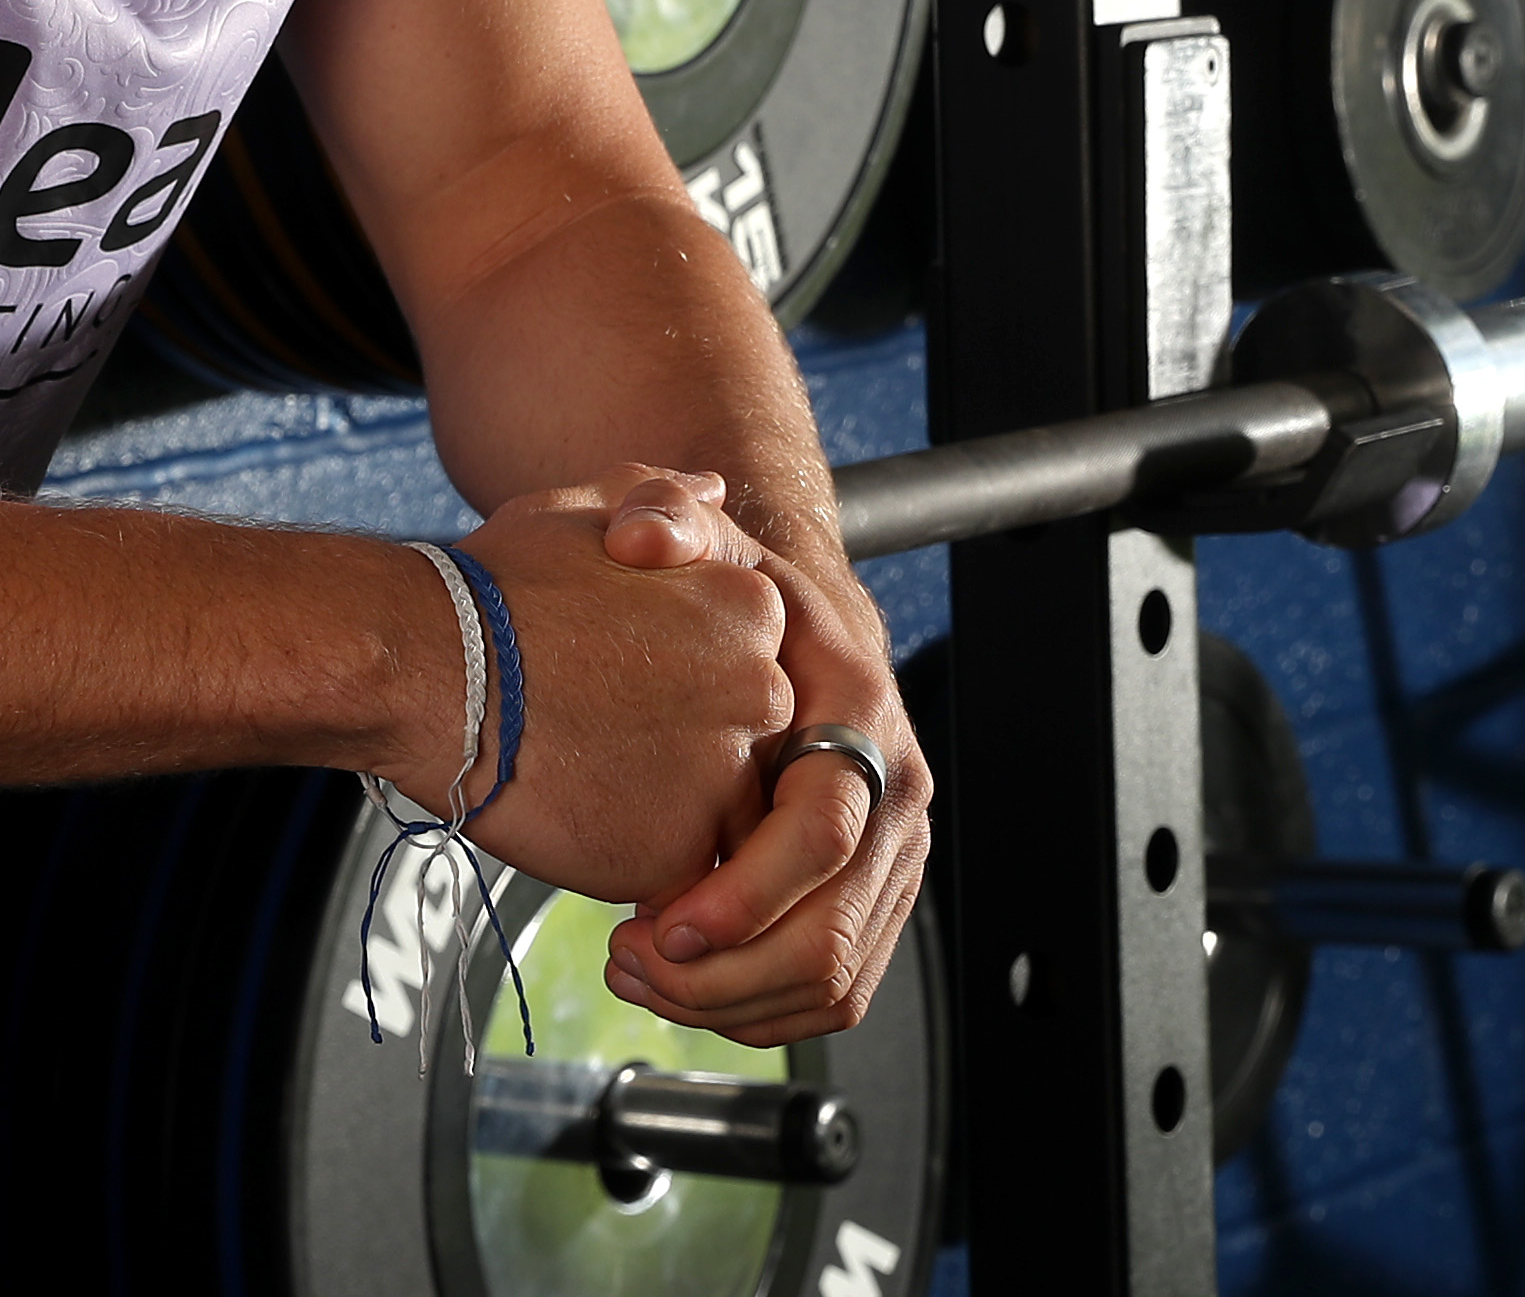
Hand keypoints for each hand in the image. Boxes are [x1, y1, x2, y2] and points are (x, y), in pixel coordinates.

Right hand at [413, 474, 796, 904]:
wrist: (426, 665)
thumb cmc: (496, 585)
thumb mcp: (587, 509)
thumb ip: (666, 501)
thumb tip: (716, 493)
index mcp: (754, 606)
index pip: (753, 669)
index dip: (682, 685)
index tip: (621, 685)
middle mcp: (763, 689)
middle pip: (749, 747)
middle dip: (682, 752)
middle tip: (596, 734)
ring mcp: (727, 774)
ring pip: (720, 817)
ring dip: (662, 809)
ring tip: (582, 776)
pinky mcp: (681, 850)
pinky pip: (678, 873)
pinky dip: (632, 859)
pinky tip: (574, 813)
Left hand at [599, 520, 930, 1048]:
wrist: (783, 622)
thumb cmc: (734, 590)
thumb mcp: (697, 537)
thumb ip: (665, 516)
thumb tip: (643, 531)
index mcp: (861, 716)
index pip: (823, 832)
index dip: (742, 892)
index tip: (659, 922)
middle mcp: (894, 799)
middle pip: (831, 934)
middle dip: (724, 972)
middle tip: (630, 962)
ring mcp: (889, 860)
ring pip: (834, 980)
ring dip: (730, 1001)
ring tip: (638, 972)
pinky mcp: (868, 903)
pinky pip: (832, 992)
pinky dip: (755, 1008)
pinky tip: (680, 981)